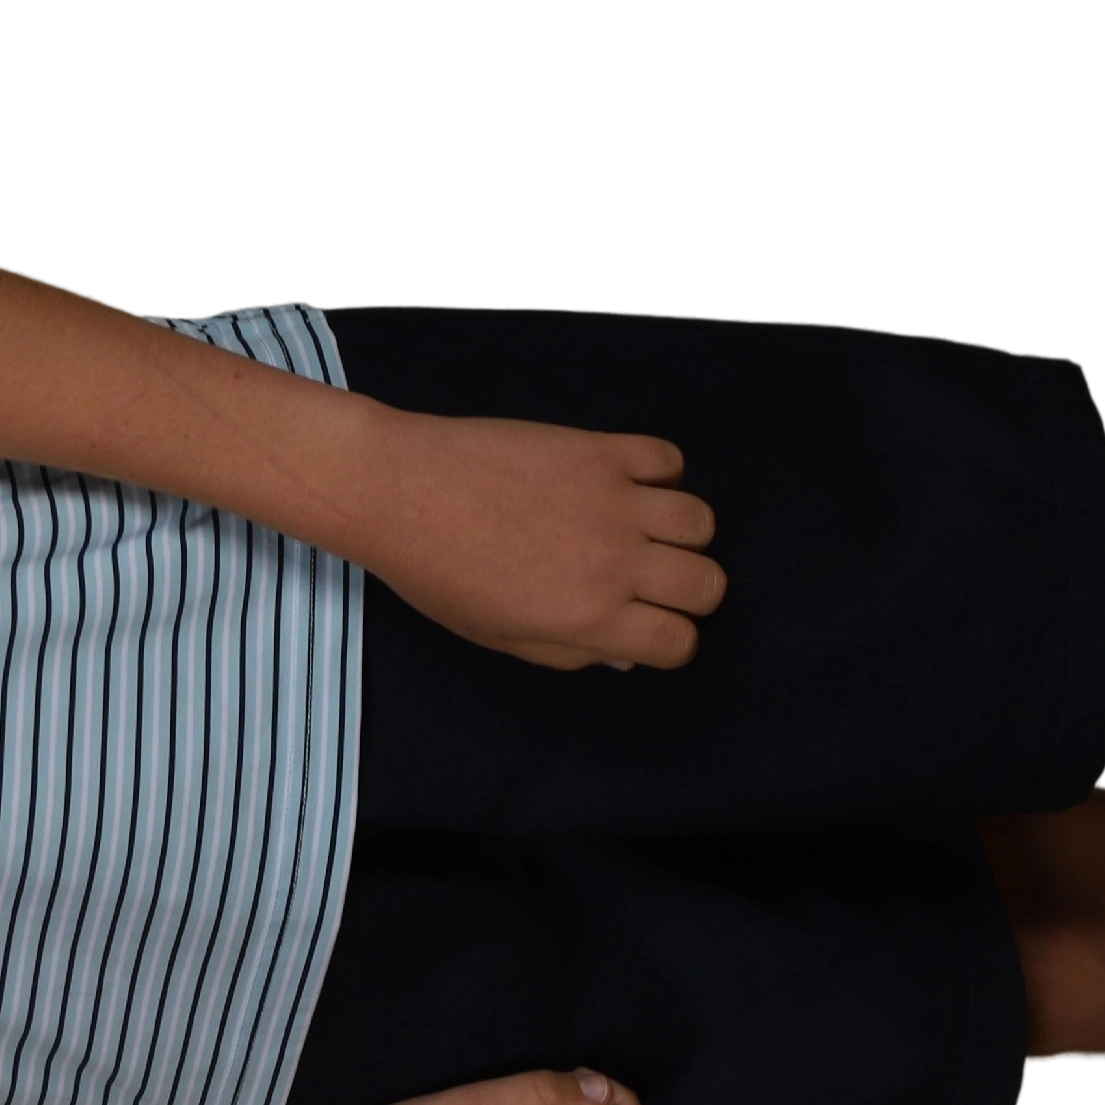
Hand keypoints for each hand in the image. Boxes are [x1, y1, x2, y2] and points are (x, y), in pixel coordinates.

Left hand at [355, 408, 727, 672]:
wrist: (397, 491)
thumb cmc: (433, 573)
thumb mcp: (496, 635)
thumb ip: (567, 652)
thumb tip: (623, 654)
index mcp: (587, 616)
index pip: (679, 641)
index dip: (669, 641)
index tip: (647, 627)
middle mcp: (613, 562)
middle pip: (708, 583)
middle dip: (690, 592)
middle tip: (653, 583)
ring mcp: (612, 501)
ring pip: (701, 521)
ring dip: (680, 534)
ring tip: (641, 532)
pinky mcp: (600, 450)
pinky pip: (668, 459)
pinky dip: (660, 474)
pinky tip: (625, 484)